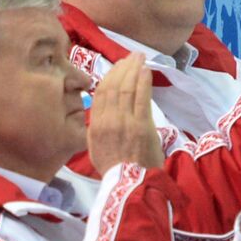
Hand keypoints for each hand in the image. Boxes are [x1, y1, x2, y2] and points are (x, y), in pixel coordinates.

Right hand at [87, 53, 164, 172]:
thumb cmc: (116, 169)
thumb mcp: (97, 148)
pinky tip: (146, 71)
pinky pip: (141, 98)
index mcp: (95, 126)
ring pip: (126, 89)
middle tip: (132, 56)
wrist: (129, 184)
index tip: (118, 66)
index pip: (100, 94)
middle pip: (113, 87)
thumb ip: (98, 129)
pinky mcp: (141, 126)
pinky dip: (143, 82)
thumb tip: (103, 112)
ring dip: (133, 70)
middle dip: (123, 68)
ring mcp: (124, 122)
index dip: (110, 76)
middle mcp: (106, 121)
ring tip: (140, 58)